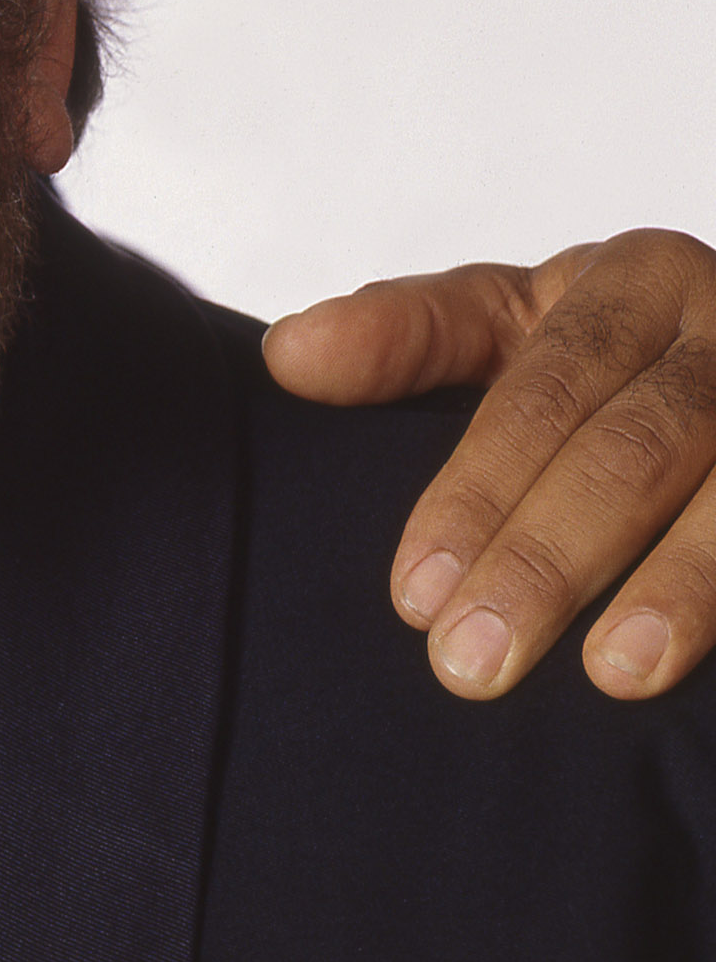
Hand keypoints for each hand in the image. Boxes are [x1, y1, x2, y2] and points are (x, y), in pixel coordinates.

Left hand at [264, 233, 715, 703]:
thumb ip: (409, 336)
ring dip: (682, 589)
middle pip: (638, 446)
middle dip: (549, 557)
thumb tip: (288, 357)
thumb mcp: (516, 321)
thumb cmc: (617, 354)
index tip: (411, 595)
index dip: (478, 490)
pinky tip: (710, 683)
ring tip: (612, 677)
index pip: (546, 386)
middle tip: (469, 662)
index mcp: (639, 278)